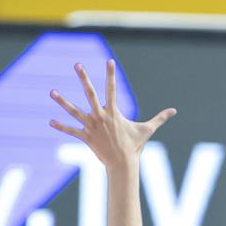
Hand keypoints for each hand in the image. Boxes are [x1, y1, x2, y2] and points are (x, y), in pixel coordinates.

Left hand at [50, 60, 174, 169]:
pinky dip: (61, 127)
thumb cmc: (135, 146)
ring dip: (62, 102)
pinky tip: (50, 122)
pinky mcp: (85, 137)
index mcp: (114, 112)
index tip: (109, 61)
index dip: (111, 74)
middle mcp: (101, 116)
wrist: (123, 164)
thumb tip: (175, 111)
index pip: (112, 89)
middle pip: (90, 93)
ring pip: (74, 111)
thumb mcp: (148, 130)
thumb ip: (160, 118)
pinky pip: (71, 131)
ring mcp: (91, 126)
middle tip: (77, 64)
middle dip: (83, 78)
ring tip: (52, 92)